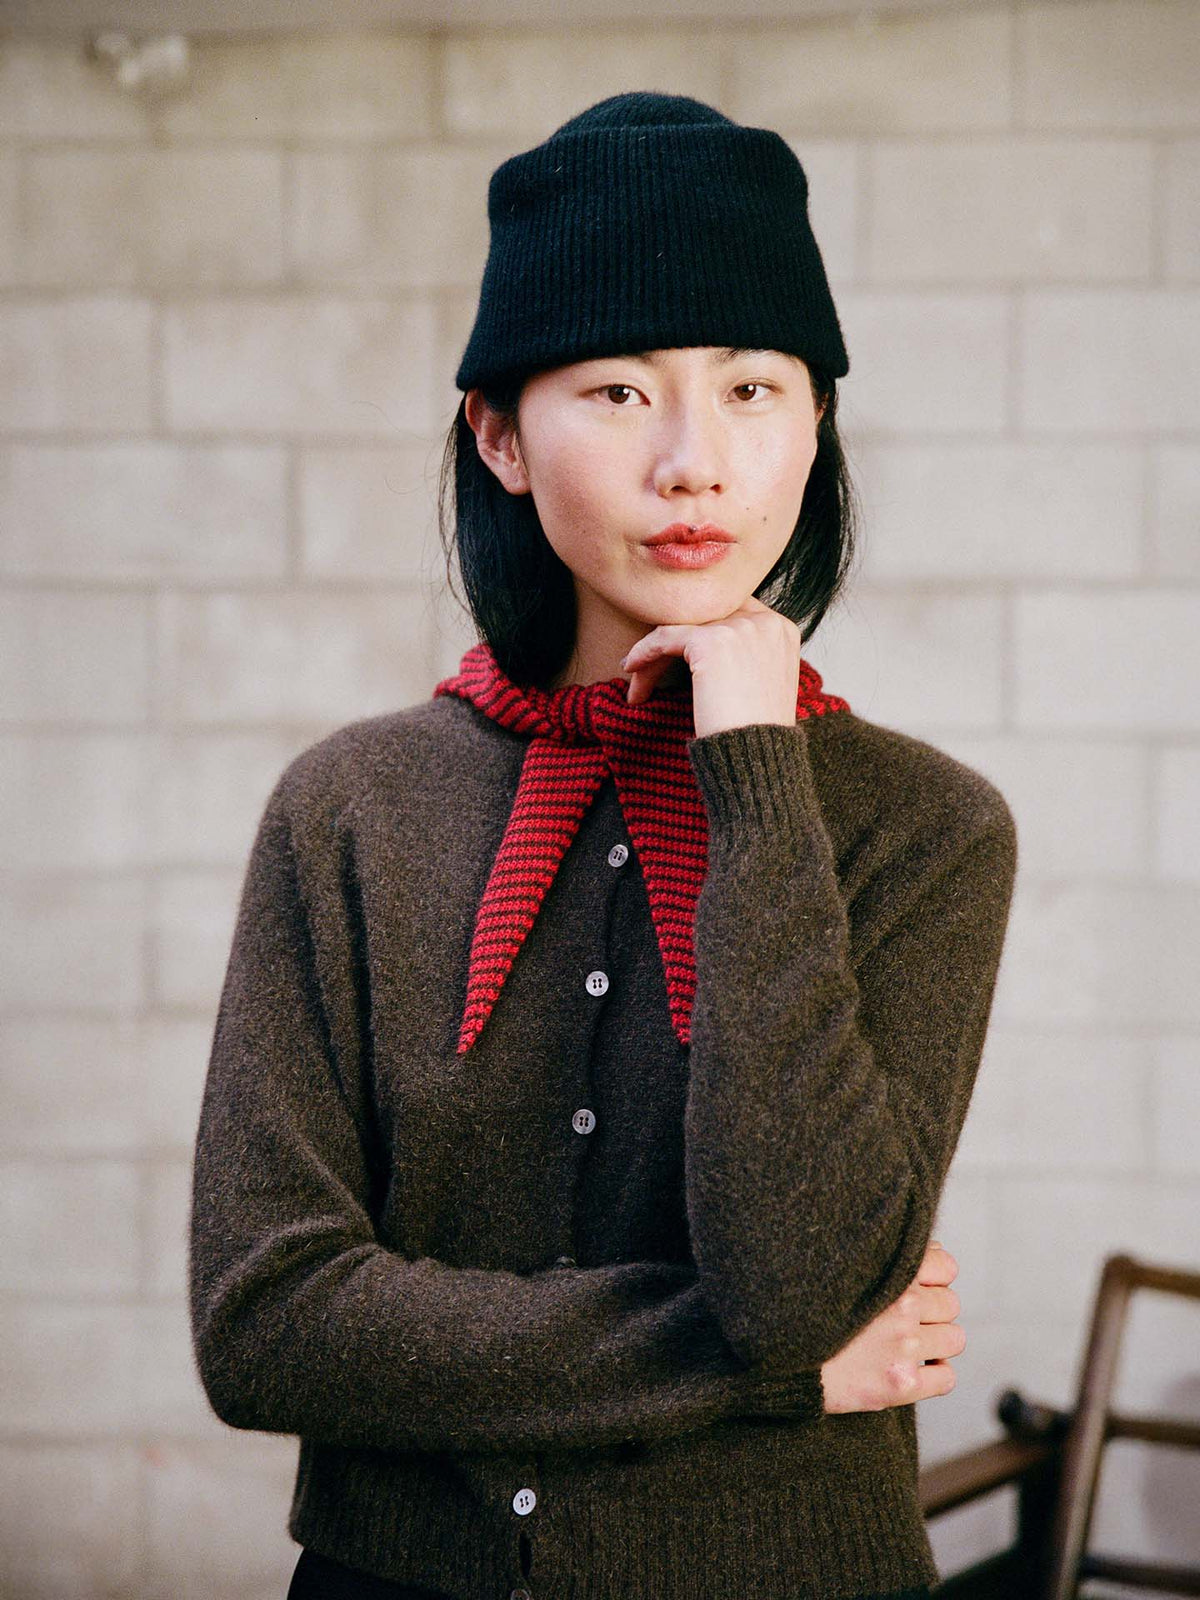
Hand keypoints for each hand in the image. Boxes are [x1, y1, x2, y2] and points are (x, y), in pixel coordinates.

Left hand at [619, 596, 802, 738]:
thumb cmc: (756, 733)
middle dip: (676, 644)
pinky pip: (665, 637)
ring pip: (681, 629)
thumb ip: (747, 655)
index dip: (701, 630)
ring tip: (639, 683)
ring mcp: (739, 629)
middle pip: (704, 620)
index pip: (730, 613)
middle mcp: (764, 622)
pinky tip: (631, 667)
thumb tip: (709, 650)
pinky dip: (644, 651)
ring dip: (655, 656)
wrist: (757, 756)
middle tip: (652, 670)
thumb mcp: (764, 683)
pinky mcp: (710, 642)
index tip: (677, 653)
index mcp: (780, 629)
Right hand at [819, 1241, 965, 1414]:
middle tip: (908, 1320)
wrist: (780, 1360)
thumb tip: (933, 1249)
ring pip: (954, 1339)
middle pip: (951, 1303)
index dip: (936, 1277)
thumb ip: (889, 1255)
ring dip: (937, 1342)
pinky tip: (914, 1369)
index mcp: (889, 1274)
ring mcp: (903, 1348)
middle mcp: (902, 1308)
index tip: (920, 1287)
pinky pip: (946, 1378)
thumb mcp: (845, 1268)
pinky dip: (935, 1374)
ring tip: (911, 1344)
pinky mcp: (902, 1385)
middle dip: (934, 1311)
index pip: (946, 1266)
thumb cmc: (810, 1309)